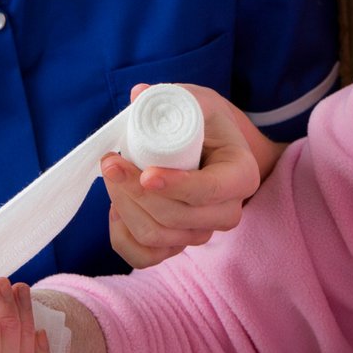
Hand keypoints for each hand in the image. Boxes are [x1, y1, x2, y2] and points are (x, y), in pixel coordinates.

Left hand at [102, 83, 286, 267]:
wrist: (211, 148)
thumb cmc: (205, 122)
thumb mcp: (196, 102)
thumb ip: (170, 97)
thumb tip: (138, 94)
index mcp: (242, 174)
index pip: (210, 191)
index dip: (176, 187)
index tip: (144, 174)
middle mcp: (228, 211)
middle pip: (177, 218)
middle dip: (135, 192)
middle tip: (110, 161)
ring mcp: (203, 233)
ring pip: (156, 237)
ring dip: (124, 207)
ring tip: (112, 175)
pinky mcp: (178, 245)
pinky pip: (145, 258)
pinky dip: (123, 236)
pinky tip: (116, 208)